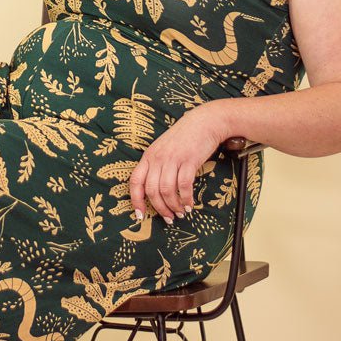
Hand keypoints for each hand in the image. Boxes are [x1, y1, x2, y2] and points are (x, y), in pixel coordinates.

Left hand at [130, 103, 224, 223]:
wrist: (205, 122)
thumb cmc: (184, 138)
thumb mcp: (163, 149)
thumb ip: (157, 166)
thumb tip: (155, 191)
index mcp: (148, 156)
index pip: (135, 182)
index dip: (136, 200)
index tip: (140, 215)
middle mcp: (157, 158)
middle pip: (152, 190)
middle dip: (159, 208)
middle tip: (168, 218)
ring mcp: (173, 159)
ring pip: (167, 191)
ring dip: (174, 206)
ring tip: (180, 213)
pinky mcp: (189, 160)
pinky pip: (184, 186)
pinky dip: (186, 199)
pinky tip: (190, 204)